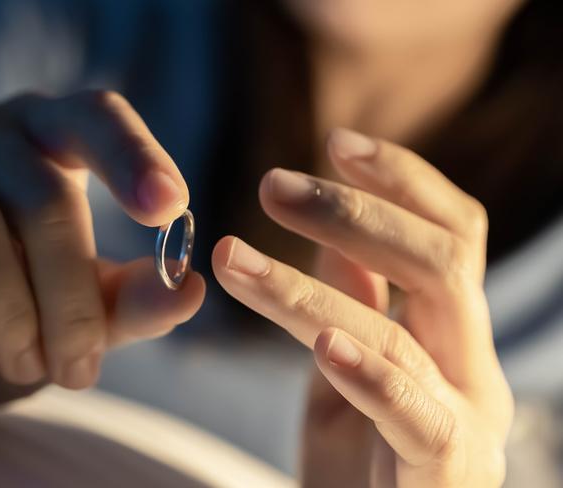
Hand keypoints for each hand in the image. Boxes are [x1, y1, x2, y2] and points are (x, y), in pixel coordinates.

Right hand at [0, 90, 204, 389]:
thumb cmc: (27, 284)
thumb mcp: (89, 291)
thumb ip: (138, 292)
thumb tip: (191, 292)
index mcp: (50, 131)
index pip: (98, 117)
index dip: (136, 157)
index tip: (170, 208)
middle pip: (43, 195)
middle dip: (71, 296)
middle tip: (80, 367)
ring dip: (14, 314)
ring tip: (33, 368)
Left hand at [212, 129, 512, 486]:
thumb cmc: (361, 462)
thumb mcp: (349, 367)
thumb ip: (356, 302)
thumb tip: (336, 232)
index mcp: (453, 332)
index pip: (450, 232)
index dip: (401, 181)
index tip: (337, 142)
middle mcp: (472, 364)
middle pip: (440, 260)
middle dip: (354, 213)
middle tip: (270, 186)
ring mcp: (467, 418)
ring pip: (400, 330)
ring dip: (306, 289)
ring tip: (231, 259)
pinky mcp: (445, 472)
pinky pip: (414, 413)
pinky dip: (367, 373)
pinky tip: (321, 344)